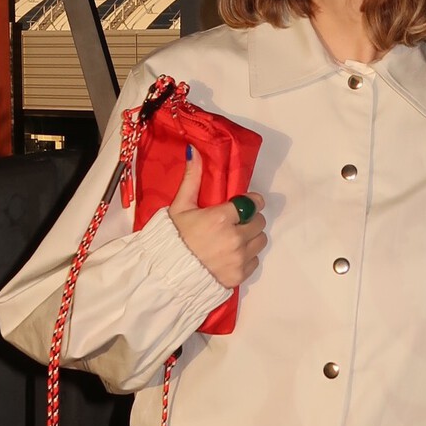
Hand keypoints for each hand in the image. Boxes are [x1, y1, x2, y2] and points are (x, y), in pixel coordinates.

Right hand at [168, 146, 266, 287]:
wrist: (165, 274)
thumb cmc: (172, 237)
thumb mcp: (180, 206)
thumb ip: (192, 179)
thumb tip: (194, 150)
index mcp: (223, 217)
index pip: (254, 203)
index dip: (251, 202)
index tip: (242, 205)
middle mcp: (235, 238)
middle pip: (260, 222)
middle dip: (250, 220)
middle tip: (235, 223)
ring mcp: (239, 259)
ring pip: (260, 241)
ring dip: (251, 238)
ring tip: (233, 240)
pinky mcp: (240, 276)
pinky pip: (255, 261)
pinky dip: (246, 258)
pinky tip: (230, 257)